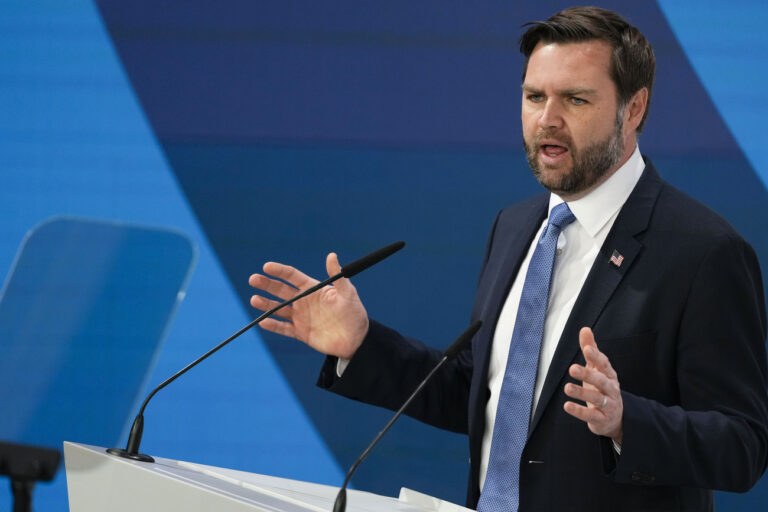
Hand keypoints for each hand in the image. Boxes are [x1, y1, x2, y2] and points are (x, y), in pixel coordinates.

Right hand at [248, 252, 368, 358]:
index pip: (292, 276)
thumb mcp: (347, 293)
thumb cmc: (354, 313)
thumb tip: (331, 255)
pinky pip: (284, 328)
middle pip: (281, 291)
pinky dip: (273, 326)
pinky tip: (263, 321)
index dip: (279, 271)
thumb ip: (338, 276)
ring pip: (279, 309)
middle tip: (253, 279)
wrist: (356, 339)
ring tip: (254, 300)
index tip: (266, 266)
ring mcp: (301, 317)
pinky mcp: (301, 333)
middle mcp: (304, 301)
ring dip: (266, 304)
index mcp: (313, 289)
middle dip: (267, 285)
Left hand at [563, 327, 623, 443]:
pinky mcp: (601, 419)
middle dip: (587, 374)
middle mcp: (611, 389)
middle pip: (601, 381)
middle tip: (572, 368)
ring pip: (596, 398)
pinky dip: (579, 411)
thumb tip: (584, 329)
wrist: (615, 418)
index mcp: (609, 375)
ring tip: (567, 388)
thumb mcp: (597, 368)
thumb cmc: (602, 387)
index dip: (596, 356)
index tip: (586, 348)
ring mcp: (608, 405)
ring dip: (581, 392)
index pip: (604, 364)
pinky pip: (591, 415)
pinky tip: (567, 406)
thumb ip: (590, 349)